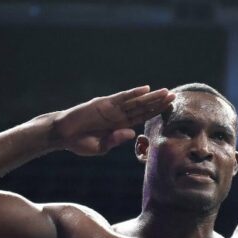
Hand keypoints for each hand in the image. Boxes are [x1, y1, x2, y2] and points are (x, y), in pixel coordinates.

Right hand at [52, 86, 174, 155]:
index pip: (143, 118)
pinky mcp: (103, 103)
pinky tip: (145, 89)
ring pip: (136, 101)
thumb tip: (131, 133)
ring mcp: (112, 108)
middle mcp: (119, 115)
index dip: (156, 113)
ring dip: (151, 97)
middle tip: (175, 96)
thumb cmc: (80, 143)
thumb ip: (115, 140)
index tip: (170, 109)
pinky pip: (121, 98)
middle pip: (143, 107)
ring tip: (166, 92)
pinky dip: (133, 93)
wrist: (62, 135)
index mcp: (121, 126)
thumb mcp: (100, 148)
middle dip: (159, 102)